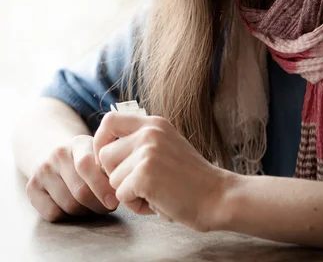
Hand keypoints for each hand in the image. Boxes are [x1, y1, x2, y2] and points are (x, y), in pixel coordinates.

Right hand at [26, 135, 118, 221]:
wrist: (56, 155)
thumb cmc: (88, 159)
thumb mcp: (99, 155)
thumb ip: (109, 168)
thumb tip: (119, 189)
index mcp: (78, 143)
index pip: (86, 165)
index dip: (101, 186)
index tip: (114, 201)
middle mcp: (57, 154)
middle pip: (80, 191)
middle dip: (98, 204)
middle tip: (108, 206)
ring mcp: (42, 170)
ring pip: (69, 205)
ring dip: (85, 212)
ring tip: (92, 205)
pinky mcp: (31, 187)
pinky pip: (53, 213)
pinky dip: (67, 217)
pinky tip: (74, 206)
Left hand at [93, 112, 229, 231]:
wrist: (217, 196)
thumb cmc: (191, 179)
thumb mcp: (167, 147)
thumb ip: (141, 143)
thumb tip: (105, 152)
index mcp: (154, 124)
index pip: (110, 121)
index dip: (101, 141)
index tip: (107, 161)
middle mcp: (149, 132)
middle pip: (104, 155)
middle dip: (116, 176)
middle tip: (143, 185)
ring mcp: (147, 152)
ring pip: (112, 179)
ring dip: (129, 193)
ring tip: (156, 193)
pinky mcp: (145, 174)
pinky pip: (121, 195)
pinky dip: (136, 205)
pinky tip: (158, 201)